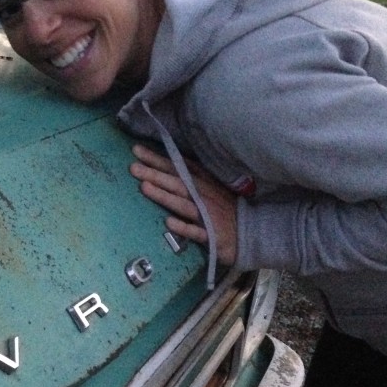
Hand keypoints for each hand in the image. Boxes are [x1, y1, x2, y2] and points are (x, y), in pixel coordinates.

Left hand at [129, 144, 238, 265]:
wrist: (253, 232)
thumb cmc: (227, 209)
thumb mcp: (212, 187)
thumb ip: (192, 176)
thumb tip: (166, 164)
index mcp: (202, 183)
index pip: (177, 168)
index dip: (158, 159)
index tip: (137, 150)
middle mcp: (203, 196)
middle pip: (176, 183)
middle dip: (155, 174)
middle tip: (132, 166)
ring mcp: (207, 216)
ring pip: (183, 204)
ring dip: (164, 196)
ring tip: (144, 187)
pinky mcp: (212, 236)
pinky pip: (196, 232)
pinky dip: (184, 227)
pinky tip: (169, 223)